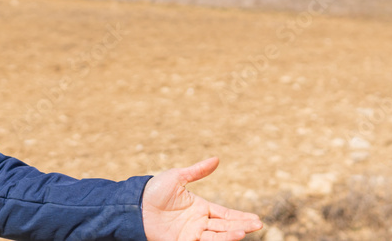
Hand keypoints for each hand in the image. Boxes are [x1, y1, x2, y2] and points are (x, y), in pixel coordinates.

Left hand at [142, 157, 261, 240]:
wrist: (135, 204)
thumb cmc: (154, 189)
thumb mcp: (177, 177)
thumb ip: (198, 171)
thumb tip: (217, 159)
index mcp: (199, 207)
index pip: (225, 214)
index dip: (240, 217)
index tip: (256, 220)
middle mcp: (198, 222)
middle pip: (224, 227)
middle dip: (240, 226)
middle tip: (257, 226)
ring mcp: (190, 234)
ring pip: (216, 237)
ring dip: (229, 235)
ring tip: (243, 232)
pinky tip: (226, 239)